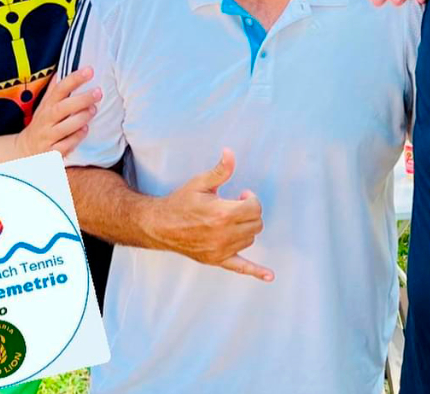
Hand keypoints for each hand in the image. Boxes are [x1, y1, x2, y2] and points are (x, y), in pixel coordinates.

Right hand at [15, 67, 101, 157]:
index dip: (74, 79)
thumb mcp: (45, 105)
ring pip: (63, 127)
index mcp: (47, 106)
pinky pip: (64, 146)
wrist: (25, 150)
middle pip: (62, 108)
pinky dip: (75, 138)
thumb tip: (63, 67)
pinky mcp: (51, 153)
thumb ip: (55, 89)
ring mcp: (48, 137)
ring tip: (94, 109)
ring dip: (80, 118)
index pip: (59, 89)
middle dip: (81, 99)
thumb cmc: (42, 123)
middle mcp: (46, 120)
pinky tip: (85, 130)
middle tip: (98, 92)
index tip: (89, 70)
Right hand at [152, 149, 272, 281]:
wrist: (160, 225)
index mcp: (222, 214)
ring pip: (250, 240)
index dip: (251, 199)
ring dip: (246, 229)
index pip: (255, 208)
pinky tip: (270, 276)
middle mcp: (224, 234)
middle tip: (237, 206)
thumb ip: (220, 170)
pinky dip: (256, 272)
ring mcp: (220, 250)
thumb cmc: (180, 202)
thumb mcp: (200, 183)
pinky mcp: (217, 260)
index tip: (241, 195)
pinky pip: (241, 268)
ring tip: (231, 220)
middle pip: (256, 224)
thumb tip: (230, 153)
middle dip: (251, 212)